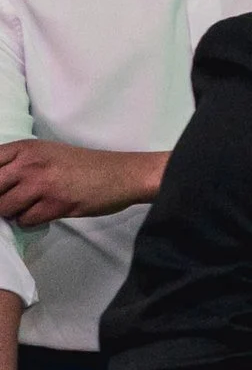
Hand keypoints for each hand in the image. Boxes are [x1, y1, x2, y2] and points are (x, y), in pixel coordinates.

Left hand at [0, 142, 164, 226]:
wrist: (122, 174)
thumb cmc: (85, 165)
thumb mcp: (47, 153)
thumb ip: (19, 163)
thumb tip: (0, 183)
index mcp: (26, 149)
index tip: (3, 189)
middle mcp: (30, 164)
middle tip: (11, 202)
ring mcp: (42, 185)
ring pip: (4, 207)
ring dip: (13, 212)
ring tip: (29, 207)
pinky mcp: (55, 205)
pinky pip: (25, 220)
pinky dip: (30, 221)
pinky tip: (43, 213)